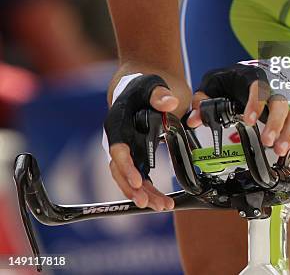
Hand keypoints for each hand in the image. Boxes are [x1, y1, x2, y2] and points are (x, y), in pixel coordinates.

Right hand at [107, 84, 177, 210]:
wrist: (140, 87)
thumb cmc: (145, 86)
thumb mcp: (152, 85)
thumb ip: (159, 94)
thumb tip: (170, 103)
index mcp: (117, 122)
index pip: (117, 148)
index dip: (126, 167)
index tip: (138, 182)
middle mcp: (117, 139)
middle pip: (120, 170)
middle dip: (134, 189)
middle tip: (149, 203)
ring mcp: (125, 150)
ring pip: (129, 178)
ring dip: (144, 194)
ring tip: (163, 206)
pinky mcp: (135, 156)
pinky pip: (139, 177)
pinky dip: (149, 190)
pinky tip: (163, 201)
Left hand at [188, 81, 289, 164]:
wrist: (263, 71)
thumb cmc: (238, 79)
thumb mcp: (217, 82)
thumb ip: (204, 99)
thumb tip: (194, 118)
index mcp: (256, 79)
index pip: (260, 87)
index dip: (256, 103)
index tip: (248, 120)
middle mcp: (276, 90)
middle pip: (281, 103)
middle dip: (276, 123)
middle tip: (268, 142)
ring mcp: (288, 104)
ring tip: (279, 151)